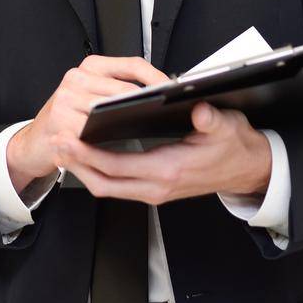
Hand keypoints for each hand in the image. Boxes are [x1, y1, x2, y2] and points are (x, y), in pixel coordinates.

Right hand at [7, 55, 169, 194]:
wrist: (35, 142)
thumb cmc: (69, 121)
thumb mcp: (93, 98)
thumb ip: (119, 91)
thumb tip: (160, 94)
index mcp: (91, 67)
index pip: (132, 65)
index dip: (156, 77)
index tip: (174, 89)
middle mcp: (77, 78)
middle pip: (125, 89)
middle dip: (148, 103)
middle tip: (166, 115)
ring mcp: (66, 98)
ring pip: (112, 110)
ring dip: (131, 122)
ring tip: (148, 129)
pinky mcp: (59, 121)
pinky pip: (94, 131)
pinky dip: (110, 140)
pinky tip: (121, 146)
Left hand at [61, 102, 272, 205]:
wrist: (247, 169)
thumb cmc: (234, 147)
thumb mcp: (227, 127)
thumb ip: (210, 120)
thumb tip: (199, 112)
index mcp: (170, 171)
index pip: (119, 167)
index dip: (90, 155)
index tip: (69, 139)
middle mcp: (157, 186)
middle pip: (104, 182)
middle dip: (76, 163)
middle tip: (54, 141)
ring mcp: (154, 191)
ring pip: (107, 186)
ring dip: (82, 169)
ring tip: (62, 146)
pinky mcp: (153, 188)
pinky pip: (116, 185)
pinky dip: (96, 172)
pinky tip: (84, 155)